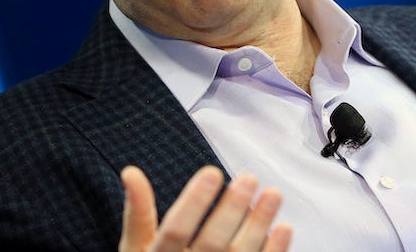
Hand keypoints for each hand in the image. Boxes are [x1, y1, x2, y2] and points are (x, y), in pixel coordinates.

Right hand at [119, 165, 291, 251]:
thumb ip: (138, 212)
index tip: (212, 172)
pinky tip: (283, 227)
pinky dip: (273, 250)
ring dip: (259, 225)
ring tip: (272, 194)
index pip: (175, 230)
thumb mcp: (136, 247)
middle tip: (248, 178)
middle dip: (231, 209)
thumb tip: (131, 172)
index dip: (194, 201)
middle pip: (212, 243)